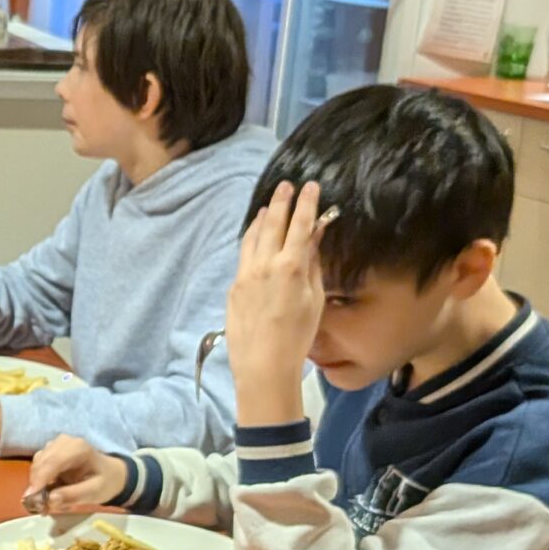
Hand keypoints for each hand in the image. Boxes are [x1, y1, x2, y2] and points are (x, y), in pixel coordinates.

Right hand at [24, 435, 122, 513]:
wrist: (111, 474)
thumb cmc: (106, 482)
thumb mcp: (95, 492)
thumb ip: (73, 496)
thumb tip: (50, 500)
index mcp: (78, 448)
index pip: (52, 462)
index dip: (39, 480)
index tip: (31, 498)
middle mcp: (63, 442)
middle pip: (40, 463)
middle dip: (37, 486)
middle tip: (40, 508)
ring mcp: (55, 445)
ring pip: (37, 465)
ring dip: (37, 485)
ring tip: (46, 502)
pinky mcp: (50, 451)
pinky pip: (38, 466)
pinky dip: (40, 481)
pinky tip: (49, 492)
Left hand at [228, 181, 330, 425]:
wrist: (263, 364)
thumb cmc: (297, 336)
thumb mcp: (314, 298)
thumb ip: (313, 263)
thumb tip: (314, 238)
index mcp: (290, 266)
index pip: (300, 225)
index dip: (307, 204)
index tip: (311, 186)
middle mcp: (264, 264)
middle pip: (273, 224)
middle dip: (281, 202)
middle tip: (286, 185)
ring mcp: (245, 274)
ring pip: (252, 236)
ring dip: (262, 218)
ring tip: (269, 206)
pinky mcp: (234, 286)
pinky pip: (243, 254)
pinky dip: (250, 239)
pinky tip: (254, 236)